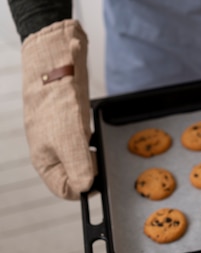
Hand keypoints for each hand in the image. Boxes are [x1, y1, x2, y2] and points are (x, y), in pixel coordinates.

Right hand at [21, 20, 94, 199]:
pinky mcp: (73, 122)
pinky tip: (99, 133)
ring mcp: (62, 136)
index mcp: (45, 161)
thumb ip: (78, 166)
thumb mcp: (70, 139)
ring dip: (95, 156)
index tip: (102, 179)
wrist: (57, 63)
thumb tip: (86, 188)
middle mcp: (53, 151)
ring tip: (101, 146)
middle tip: (105, 161)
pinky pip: (86, 140)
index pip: (65, 189)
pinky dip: (95, 140)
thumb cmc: (56, 101)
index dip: (85, 189)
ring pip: (83, 157)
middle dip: (93, 172)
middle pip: (76, 175)